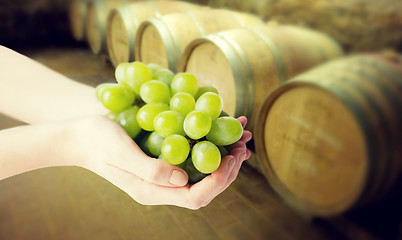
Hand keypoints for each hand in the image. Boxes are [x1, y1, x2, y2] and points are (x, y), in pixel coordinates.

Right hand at [70, 115, 251, 208]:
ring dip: (224, 154)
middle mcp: (161, 186)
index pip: (194, 197)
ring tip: (241, 135)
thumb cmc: (95, 140)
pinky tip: (221, 126)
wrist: (79, 134)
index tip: (231, 157)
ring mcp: (163, 173)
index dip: (218, 180)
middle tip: (243, 143)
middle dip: (228, 167)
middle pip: (205, 186)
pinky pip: (193, 155)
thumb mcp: (119, 152)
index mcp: (151, 191)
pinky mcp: (163, 158)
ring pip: (203, 171)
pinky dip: (210, 143)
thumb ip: (148, 170)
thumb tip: (183, 179)